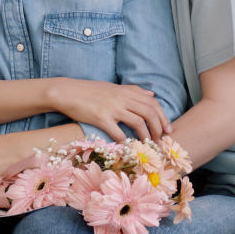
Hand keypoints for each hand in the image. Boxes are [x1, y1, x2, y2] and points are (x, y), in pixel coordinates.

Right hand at [48, 79, 170, 140]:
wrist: (67, 91)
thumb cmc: (89, 91)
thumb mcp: (113, 87)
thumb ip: (133, 91)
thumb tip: (152, 95)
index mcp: (125, 91)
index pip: (152, 103)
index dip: (163, 117)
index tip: (168, 129)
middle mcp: (121, 98)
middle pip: (149, 113)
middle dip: (159, 128)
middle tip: (160, 140)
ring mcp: (111, 108)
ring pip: (138, 122)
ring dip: (146, 136)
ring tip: (147, 145)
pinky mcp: (100, 118)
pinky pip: (118, 132)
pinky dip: (125, 141)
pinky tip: (127, 147)